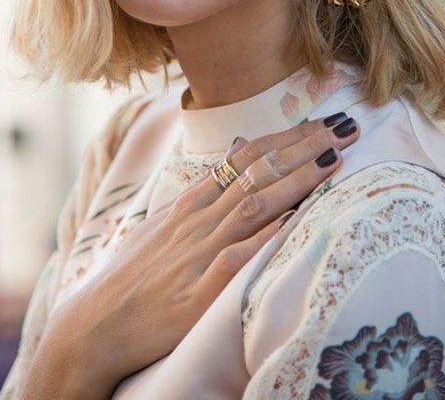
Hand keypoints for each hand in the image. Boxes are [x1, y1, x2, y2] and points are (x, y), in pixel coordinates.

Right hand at [50, 113, 359, 392]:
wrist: (98, 322)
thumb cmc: (136, 272)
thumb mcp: (166, 221)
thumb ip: (204, 189)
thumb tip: (236, 152)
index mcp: (193, 201)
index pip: (249, 156)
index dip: (289, 137)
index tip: (323, 122)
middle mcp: (200, 218)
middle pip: (260, 171)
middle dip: (305, 146)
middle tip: (346, 126)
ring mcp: (201, 251)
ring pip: (255, 204)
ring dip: (298, 180)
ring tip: (334, 158)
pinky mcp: (201, 291)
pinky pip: (237, 257)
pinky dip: (265, 236)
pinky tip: (293, 220)